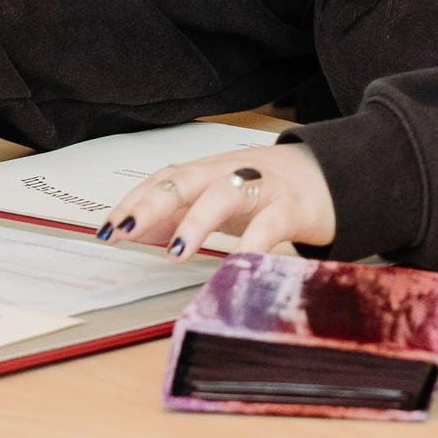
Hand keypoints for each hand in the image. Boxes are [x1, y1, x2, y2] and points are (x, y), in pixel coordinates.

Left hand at [101, 143, 332, 259]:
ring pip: (224, 194)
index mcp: (209, 171)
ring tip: (177, 252)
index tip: (106, 230)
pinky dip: (253, 245)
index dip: (133, 202)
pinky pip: (270, 225)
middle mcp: (230, 172)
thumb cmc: (266, 191)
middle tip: (123, 232)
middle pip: (185, 179)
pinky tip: (237, 266)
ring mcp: (262, 188)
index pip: (163, 179)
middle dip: (151, 204)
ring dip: (196, 221)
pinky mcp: (292, 207)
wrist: (331, 175)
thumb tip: (130, 233)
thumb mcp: (218, 199)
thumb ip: (177, 214)